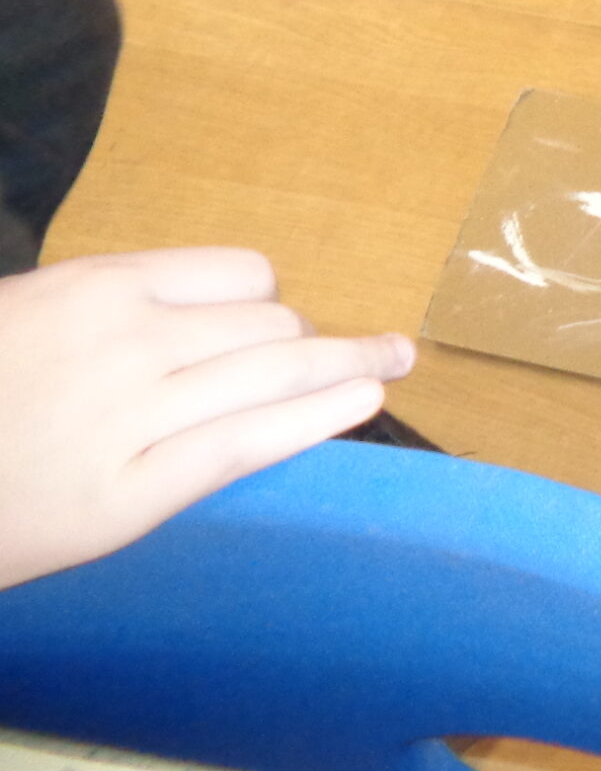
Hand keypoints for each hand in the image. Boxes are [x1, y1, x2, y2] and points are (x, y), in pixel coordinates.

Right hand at [0, 249, 416, 590]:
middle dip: (305, 340)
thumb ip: (105, 310)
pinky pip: (248, 444)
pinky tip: (363, 401)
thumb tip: (191, 313)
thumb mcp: (24, 318)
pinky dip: (318, 417)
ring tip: (394, 360)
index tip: (277, 319)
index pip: (237, 274)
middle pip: (268, 322)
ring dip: (346, 364)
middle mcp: (124, 342)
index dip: (266, 300)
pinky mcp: (130, 496)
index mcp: (94, 289)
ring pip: (275, 372)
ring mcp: (131, 418)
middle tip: (336, 352)